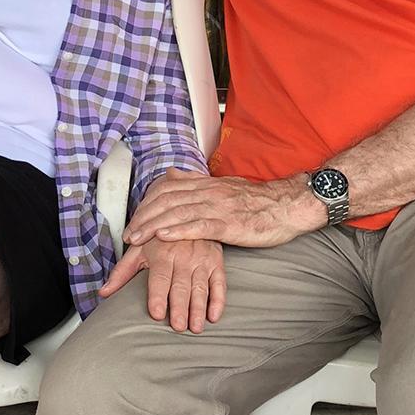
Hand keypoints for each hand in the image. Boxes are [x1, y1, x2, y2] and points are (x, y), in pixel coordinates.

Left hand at [99, 237, 225, 332]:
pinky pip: (220, 283)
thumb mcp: (139, 249)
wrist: (184, 212)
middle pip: (181, 285)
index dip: (158, 295)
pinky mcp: (216, 261)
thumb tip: (103, 293)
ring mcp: (201, 259)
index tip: (157, 313)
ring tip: (196, 327)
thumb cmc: (158, 237)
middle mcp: (183, 255)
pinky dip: (218, 300)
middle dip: (180, 307)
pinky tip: (214, 316)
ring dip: (199, 308)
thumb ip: (122, 272)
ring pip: (200, 287)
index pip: (160, 278)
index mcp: (162, 253)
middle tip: (179, 327)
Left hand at [124, 169, 322, 249]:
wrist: (286, 205)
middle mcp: (208, 192)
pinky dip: (179, 230)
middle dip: (144, 217)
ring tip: (137, 238)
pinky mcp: (229, 223)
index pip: (167, 190)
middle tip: (128, 234)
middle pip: (167, 201)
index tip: (133, 219)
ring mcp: (218, 207)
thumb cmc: (256, 201)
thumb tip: (173, 175)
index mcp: (206, 184)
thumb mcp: (224, 186)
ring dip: (153, 226)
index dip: (146, 204)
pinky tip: (164, 237)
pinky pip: (199, 226)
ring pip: (178, 213)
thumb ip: (198, 182)